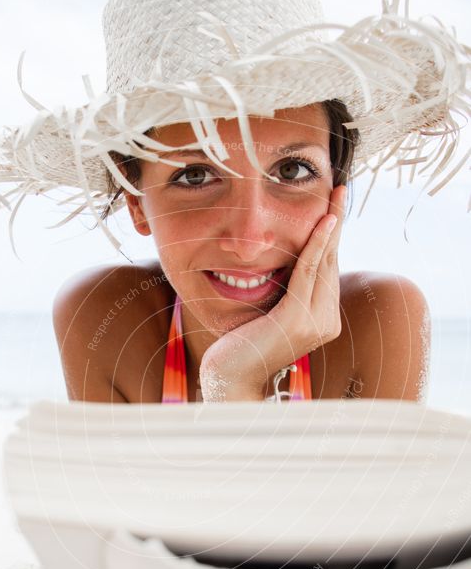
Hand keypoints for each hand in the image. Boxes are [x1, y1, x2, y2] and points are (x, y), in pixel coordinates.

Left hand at [199, 185, 345, 400]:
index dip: (332, 235)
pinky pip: (309, 274)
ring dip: (331, 225)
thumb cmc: (240, 347)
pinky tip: (322, 223)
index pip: (327, 269)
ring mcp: (314, 323)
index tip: (334, 205)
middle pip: (332, 261)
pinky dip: (316, 246)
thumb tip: (282, 267)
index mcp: (320, 319)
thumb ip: (283, 295)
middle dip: (336, 222)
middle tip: (340, 188)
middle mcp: (325, 322)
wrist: (229, 381)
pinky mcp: (296, 322)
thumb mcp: (267, 315)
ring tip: (336, 195)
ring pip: (325, 263)